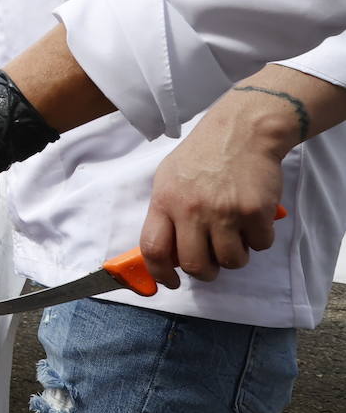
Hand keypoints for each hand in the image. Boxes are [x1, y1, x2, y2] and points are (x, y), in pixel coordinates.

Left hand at [139, 95, 292, 287]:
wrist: (242, 131)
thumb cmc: (203, 155)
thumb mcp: (169, 178)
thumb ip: (166, 213)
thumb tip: (166, 253)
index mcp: (165, 201)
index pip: (153, 249)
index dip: (159, 274)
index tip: (170, 282)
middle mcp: (192, 209)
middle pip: (195, 265)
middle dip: (205, 272)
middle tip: (211, 262)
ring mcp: (225, 211)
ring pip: (231, 262)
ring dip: (235, 256)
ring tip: (234, 235)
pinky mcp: (255, 212)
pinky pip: (259, 246)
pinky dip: (259, 239)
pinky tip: (253, 218)